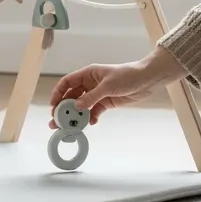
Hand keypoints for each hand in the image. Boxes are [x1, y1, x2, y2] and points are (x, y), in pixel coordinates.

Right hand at [49, 47, 186, 127]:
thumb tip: (77, 107)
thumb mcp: (108, 85)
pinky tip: (91, 123)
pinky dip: (91, 117)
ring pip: (82, 106)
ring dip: (76, 116)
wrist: (146, 80)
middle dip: (64, 108)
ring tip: (70, 126)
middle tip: (58, 121)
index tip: (54, 106)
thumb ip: (91, 97)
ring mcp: (98, 94)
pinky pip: (94, 111)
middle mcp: (90, 84)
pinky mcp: (106, 103)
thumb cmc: (128, 75)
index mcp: (88, 74)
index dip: (58, 93)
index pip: (67, 83)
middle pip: (72, 96)